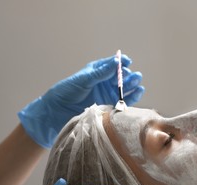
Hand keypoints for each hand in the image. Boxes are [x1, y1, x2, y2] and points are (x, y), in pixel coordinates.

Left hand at [18, 53, 144, 147]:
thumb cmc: (66, 92)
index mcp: (97, 72)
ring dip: (132, 84)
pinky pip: (124, 101)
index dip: (121, 61)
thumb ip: (101, 72)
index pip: (112, 64)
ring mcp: (107, 94)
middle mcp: (104, 82)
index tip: (127, 61)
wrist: (57, 112)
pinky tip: (138, 91)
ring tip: (137, 81)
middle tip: (132, 74)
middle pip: (120, 76)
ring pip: (124, 88)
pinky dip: (132, 96)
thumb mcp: (83, 79)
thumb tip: (116, 62)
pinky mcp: (109, 107)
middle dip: (128, 74)